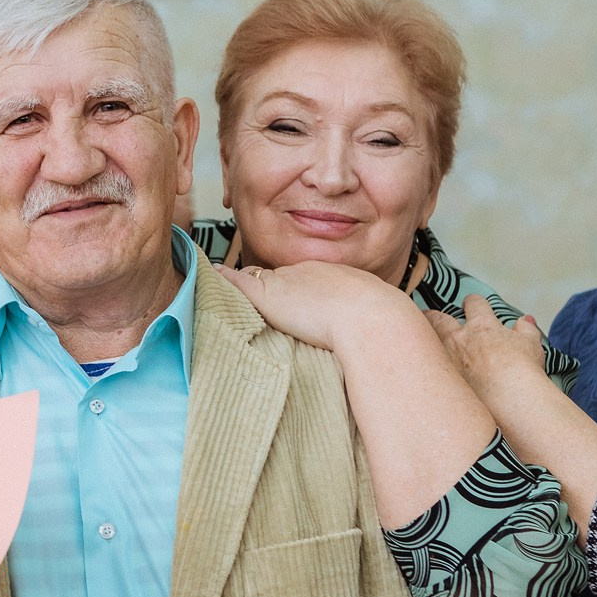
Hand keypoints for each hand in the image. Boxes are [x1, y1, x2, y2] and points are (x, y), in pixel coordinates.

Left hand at [218, 258, 410, 351]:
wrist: (370, 319)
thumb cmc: (380, 323)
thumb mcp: (374, 312)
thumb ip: (365, 316)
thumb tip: (389, 321)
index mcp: (332, 276)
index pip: (304, 279)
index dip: (293, 289)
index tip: (289, 300)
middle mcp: (307, 272)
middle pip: (278, 276)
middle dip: (267, 285)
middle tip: (253, 298)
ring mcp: (286, 283)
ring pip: (256, 279)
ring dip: (240, 284)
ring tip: (223, 286)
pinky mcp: (267, 296)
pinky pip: (237, 282)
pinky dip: (221, 280)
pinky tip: (208, 277)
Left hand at [426, 293, 549, 404]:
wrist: (511, 399)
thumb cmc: (524, 371)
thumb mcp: (531, 345)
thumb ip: (526, 329)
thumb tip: (525, 321)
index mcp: (482, 326)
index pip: (474, 304)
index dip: (473, 302)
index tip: (471, 303)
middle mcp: (460, 339)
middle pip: (439, 319)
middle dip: (433, 315)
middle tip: (428, 314)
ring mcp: (448, 360)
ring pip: (429, 342)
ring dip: (426, 339)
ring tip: (420, 338)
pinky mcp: (443, 381)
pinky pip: (429, 369)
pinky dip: (427, 366)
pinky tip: (424, 369)